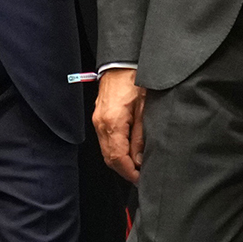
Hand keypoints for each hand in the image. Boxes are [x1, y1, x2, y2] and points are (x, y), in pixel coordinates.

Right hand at [94, 68, 147, 182]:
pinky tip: (128, 150)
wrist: (121, 63)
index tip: (140, 178)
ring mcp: (98, 121)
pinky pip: (105, 140)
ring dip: (120, 161)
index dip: (129, 172)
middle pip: (109, 158)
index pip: (117, 158)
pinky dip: (115, 149)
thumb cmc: (135, 80)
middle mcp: (101, 124)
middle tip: (140, 175)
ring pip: (106, 151)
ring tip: (136, 164)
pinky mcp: (99, 117)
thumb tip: (140, 159)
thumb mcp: (144, 109)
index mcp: (112, 123)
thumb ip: (140, 137)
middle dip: (124, 170)